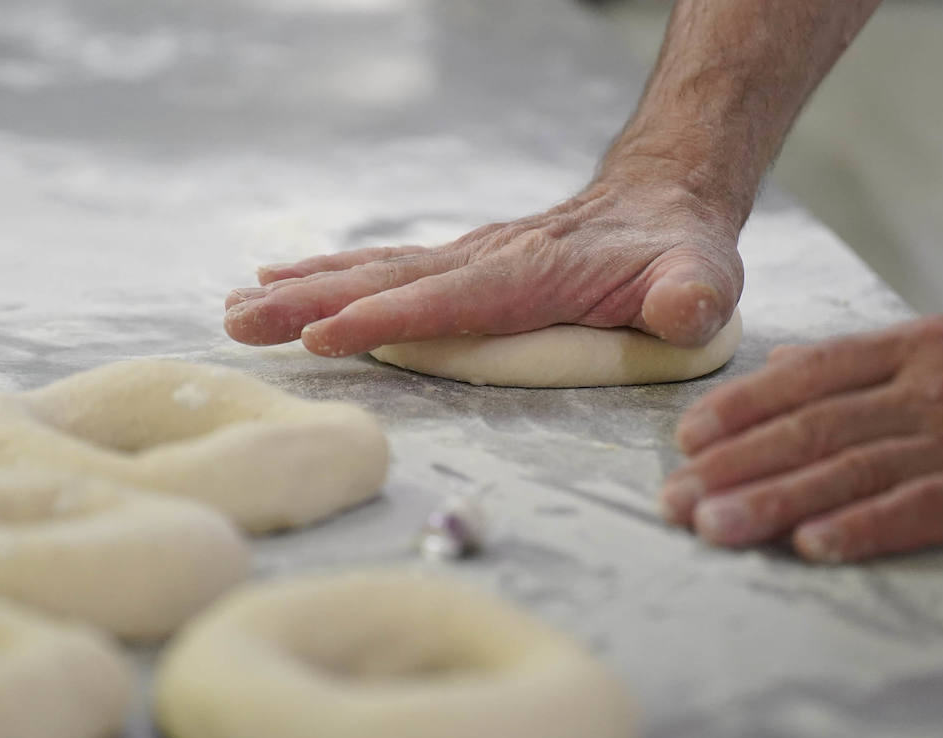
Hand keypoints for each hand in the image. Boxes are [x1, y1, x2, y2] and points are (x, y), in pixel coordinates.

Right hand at [223, 178, 743, 356]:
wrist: (664, 199)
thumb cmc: (679, 251)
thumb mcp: (704, 277)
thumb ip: (692, 297)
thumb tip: (681, 310)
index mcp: (539, 272)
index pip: (454, 297)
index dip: (391, 316)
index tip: (326, 334)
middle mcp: (490, 258)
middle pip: (389, 279)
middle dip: (313, 303)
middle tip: (240, 322)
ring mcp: (470, 257)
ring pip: (374, 270)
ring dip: (304, 289)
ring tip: (238, 307)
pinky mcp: (462, 264)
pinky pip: (384, 268)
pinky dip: (329, 276)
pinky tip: (283, 283)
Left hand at [660, 317, 942, 561]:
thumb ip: (862, 366)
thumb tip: (778, 373)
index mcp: (912, 348)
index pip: (809, 374)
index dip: (742, 406)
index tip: (686, 438)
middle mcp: (930, 386)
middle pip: (814, 427)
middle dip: (735, 464)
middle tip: (676, 500)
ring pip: (852, 469)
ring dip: (776, 499)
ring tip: (716, 527)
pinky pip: (921, 509)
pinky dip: (864, 527)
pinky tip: (813, 546)